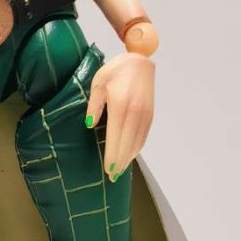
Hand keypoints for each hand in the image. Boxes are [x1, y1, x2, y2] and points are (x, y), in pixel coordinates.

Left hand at [85, 51, 154, 179]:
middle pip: (128, 144)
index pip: (116, 137)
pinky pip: (144, 136)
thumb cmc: (115, 71)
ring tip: (119, 171)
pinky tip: (130, 155)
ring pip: (137, 143)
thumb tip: (90, 125)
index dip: (112, 155)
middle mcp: (136, 113)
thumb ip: (94, 105)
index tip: (107, 170)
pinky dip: (137, 148)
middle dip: (120, 162)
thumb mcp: (98, 83)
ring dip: (129, 158)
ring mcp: (146, 115)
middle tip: (112, 177)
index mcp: (121, 106)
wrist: (139, 62)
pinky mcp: (150, 115)